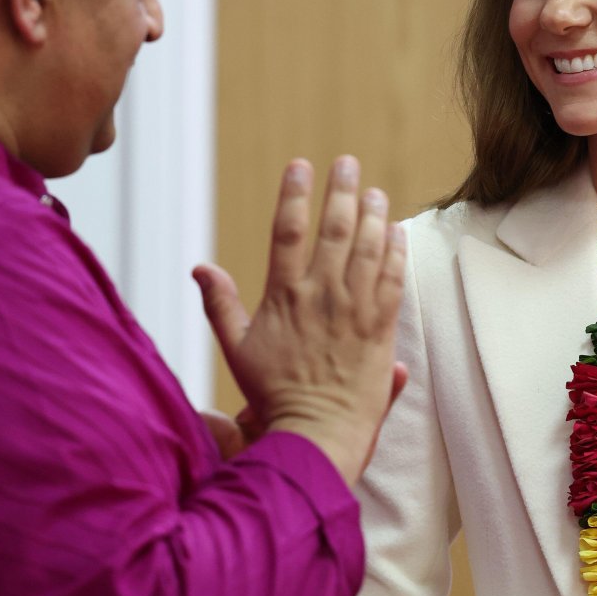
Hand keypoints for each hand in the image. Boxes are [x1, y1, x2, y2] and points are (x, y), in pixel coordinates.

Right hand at [193, 156, 406, 484]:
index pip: (287, 231)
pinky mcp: (381, 328)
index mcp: (284, 295)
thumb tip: (200, 269)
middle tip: (347, 163)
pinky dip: (395, 253)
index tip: (301, 166)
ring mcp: (354, 310)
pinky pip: (393, 281)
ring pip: (369, 249)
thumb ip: (219, 305)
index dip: (294, 195)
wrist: (315, 432)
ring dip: (374, 215)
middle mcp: (321, 295)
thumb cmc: (272, 395)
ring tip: (376, 192)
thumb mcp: (236, 348)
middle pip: (335, 230)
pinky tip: (397, 233)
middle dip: (342, 191)